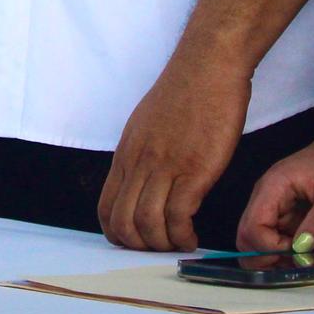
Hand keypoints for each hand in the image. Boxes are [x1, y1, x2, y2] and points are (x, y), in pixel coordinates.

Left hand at [99, 53, 253, 249]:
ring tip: (181, 243)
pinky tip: (194, 236)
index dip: (118, 235)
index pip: (106, 208)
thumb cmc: (185, 92)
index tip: (140, 241)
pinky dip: (183, 235)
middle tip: (162, 249)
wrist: (208, 65)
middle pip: (122, 223)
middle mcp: (139, 163)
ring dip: (163, 246)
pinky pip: (178, 216)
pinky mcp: (194, 170)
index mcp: (127, 154)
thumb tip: (146, 181)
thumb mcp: (148, 125)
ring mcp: (165, 166)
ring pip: (147, 225)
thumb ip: (144, 155)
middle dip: (140, 248)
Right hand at [236, 109, 313, 250]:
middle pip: (246, 235)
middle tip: (298, 264)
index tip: (300, 253)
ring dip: (275, 257)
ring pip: (257, 239)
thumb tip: (301, 251)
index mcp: (272, 187)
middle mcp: (265, 196)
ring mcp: (273, 204)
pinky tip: (307, 256)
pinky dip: (285, 251)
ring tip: (305, 263)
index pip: (253, 227)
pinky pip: (273, 237)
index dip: (271, 248)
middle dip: (266, 257)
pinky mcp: (283, 212)